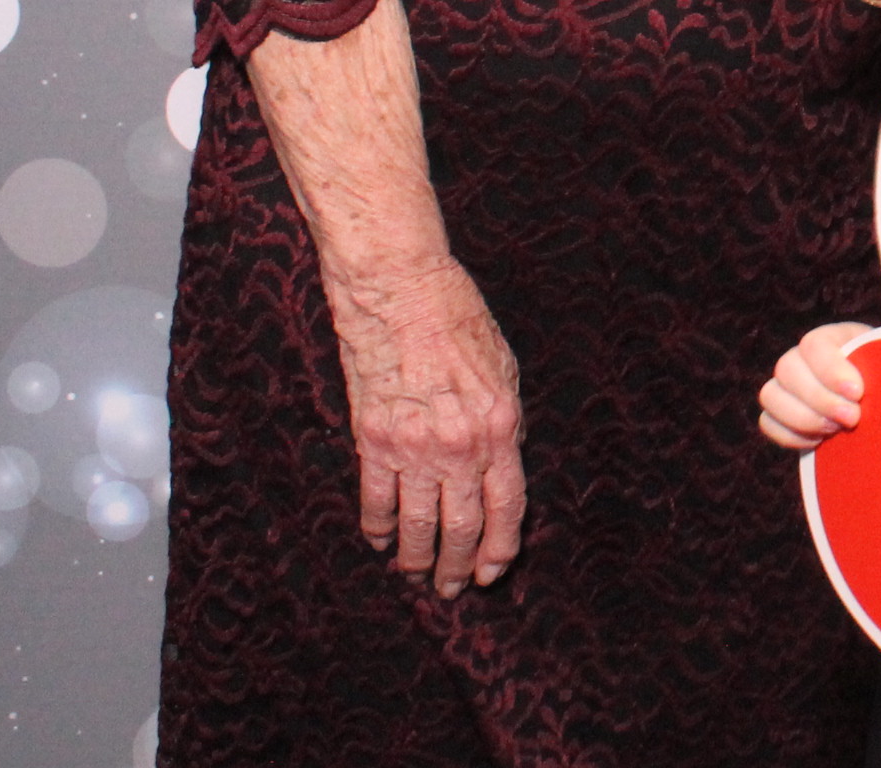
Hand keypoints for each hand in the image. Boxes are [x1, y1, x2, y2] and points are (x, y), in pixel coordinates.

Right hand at [324, 254, 525, 596]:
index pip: (507, 506)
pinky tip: (381, 541)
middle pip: (463, 525)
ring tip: (417, 577)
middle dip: (459, 565)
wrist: (401, 291)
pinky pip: (376, 499)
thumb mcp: (504, 371)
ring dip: (417, 558)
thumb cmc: (459, 322)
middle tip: (453, 589)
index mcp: (500, 427)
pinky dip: (377, 526)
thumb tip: (502, 464)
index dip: (500, 547)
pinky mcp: (373, 438)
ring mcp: (414, 446)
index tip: (493, 571)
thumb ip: (504, 423)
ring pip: (417, 523)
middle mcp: (460, 445)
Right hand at [760, 322, 876, 449]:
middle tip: (852, 417)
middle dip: (820, 398)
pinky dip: (791, 436)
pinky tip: (821, 441)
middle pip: (787, 368)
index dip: (831, 370)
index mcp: (833, 338)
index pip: (814, 344)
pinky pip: (767, 423)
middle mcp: (802, 357)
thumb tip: (877, 386)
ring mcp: (786, 385)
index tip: (858, 392)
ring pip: (770, 395)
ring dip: (803, 417)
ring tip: (836, 430)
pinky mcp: (779, 415)